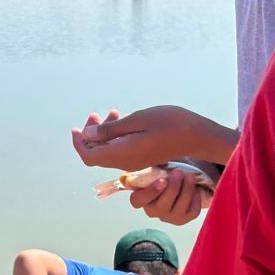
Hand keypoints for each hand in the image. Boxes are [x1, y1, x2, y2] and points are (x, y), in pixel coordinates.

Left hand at [71, 105, 206, 171]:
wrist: (199, 136)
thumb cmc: (171, 123)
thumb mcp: (138, 120)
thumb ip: (111, 130)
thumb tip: (87, 134)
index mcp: (122, 154)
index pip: (89, 156)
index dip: (78, 143)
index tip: (76, 127)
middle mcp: (126, 162)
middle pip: (97, 153)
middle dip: (91, 134)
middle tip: (96, 114)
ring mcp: (134, 161)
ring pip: (109, 150)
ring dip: (105, 133)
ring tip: (113, 112)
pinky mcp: (142, 157)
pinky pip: (120, 149)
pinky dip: (116, 136)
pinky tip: (123, 120)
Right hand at [128, 166, 210, 225]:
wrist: (181, 177)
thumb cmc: (164, 170)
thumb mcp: (155, 166)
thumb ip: (151, 166)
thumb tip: (150, 155)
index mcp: (141, 198)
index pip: (137, 201)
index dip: (150, 193)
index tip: (162, 180)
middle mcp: (153, 211)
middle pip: (161, 206)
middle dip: (173, 188)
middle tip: (179, 172)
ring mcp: (169, 217)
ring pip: (178, 210)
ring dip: (186, 191)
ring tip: (190, 175)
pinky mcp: (184, 219)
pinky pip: (192, 212)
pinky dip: (195, 198)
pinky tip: (195, 188)